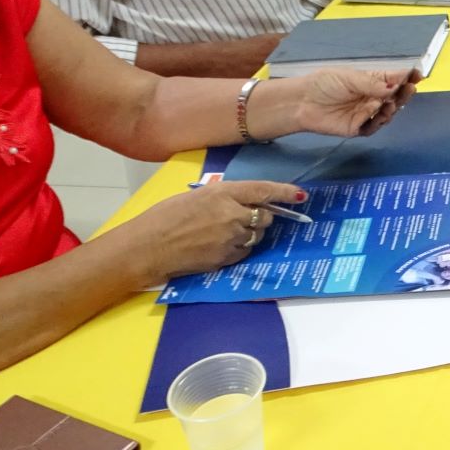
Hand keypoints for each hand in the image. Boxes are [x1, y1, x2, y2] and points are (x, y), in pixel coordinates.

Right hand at [123, 180, 308, 282]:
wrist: (148, 246)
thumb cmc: (165, 216)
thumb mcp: (196, 195)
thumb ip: (223, 197)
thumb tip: (241, 202)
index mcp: (223, 193)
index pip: (264, 190)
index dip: (285, 192)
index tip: (301, 195)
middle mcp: (232, 215)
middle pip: (264, 216)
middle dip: (261, 216)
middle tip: (245, 216)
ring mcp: (231, 239)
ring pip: (256, 235)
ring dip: (249, 232)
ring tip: (225, 232)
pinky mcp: (226, 258)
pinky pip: (244, 251)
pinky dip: (239, 248)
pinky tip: (219, 245)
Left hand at [290, 67, 418, 136]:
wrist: (303, 102)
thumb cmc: (324, 84)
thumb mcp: (350, 78)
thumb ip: (372, 83)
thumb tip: (394, 85)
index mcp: (371, 81)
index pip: (394, 79)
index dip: (407, 77)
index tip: (418, 75)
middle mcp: (372, 97)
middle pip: (395, 97)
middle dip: (404, 93)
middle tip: (410, 89)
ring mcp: (366, 113)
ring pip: (388, 112)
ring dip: (393, 107)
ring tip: (391, 102)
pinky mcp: (359, 128)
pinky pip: (375, 127)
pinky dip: (380, 121)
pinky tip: (381, 114)